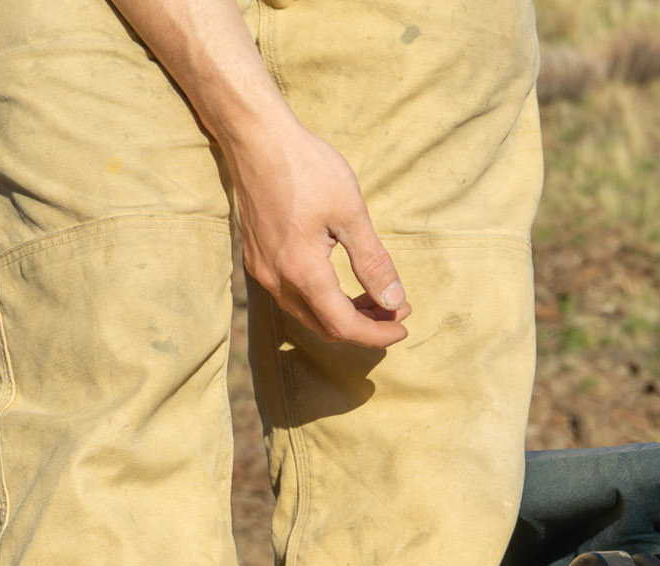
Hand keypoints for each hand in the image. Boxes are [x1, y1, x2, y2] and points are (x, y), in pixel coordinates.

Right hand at [226, 120, 409, 348]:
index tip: (404, 326)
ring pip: (307, 313)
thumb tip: (395, 300)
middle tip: (396, 309)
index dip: (377, 334)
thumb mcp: (351, 214)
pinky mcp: (257, 257)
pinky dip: (321, 299)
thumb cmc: (306, 167)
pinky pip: (292, 295)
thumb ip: (373, 262)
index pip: (343, 326)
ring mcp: (262, 269)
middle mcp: (277, 278)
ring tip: (375, 297)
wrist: (255, 136)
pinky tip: (342, 282)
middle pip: (325, 326)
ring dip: (342, 314)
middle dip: (364, 326)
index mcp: (302, 271)